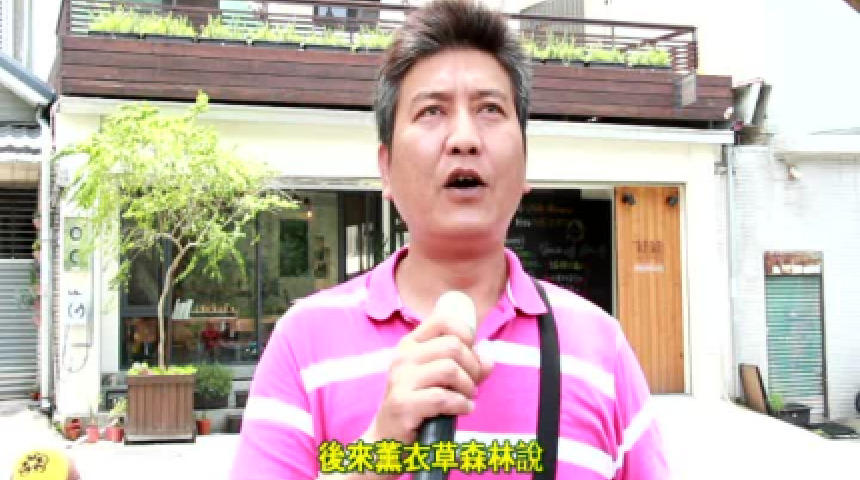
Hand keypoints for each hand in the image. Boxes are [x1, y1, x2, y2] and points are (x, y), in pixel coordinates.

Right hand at [362, 308, 493, 444]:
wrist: (388, 437)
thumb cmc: (419, 403)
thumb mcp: (441, 379)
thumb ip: (468, 366)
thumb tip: (488, 358)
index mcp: (411, 344)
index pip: (442, 320)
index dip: (465, 333)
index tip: (471, 353)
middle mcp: (403, 357)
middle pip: (453, 346)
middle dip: (472, 367)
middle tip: (473, 384)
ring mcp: (400, 380)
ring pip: (450, 369)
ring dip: (467, 387)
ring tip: (467, 397)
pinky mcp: (403, 404)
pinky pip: (442, 397)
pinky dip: (461, 404)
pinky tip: (463, 409)